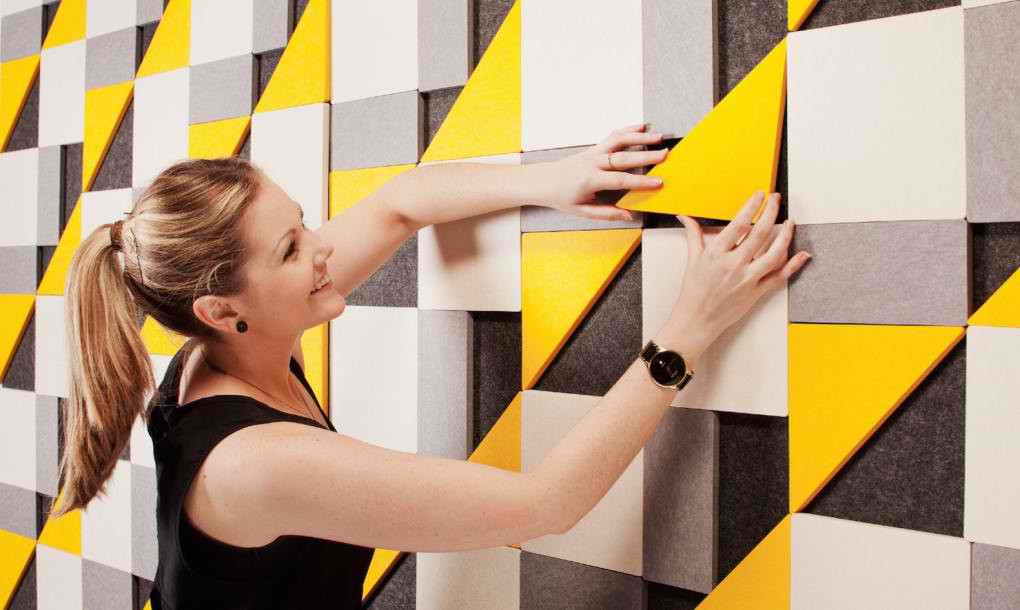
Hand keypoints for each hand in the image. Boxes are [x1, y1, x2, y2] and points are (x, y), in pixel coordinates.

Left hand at [540, 124, 667, 220]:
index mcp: (590, 180)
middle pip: (623, 157)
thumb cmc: (563, 198)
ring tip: (659, 137)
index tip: (658, 182)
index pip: (620, 179)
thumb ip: (607, 213)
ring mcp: (594, 152)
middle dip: (646, 155)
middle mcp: (593, 162)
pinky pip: (613, 137)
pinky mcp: (594, 148)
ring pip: (619, 141)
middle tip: (665, 155)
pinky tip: (642, 126)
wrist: (544, 181)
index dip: (640, 181)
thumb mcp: (582, 211)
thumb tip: (629, 215)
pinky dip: (628, 130)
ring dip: (639, 137)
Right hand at [667, 191, 811, 346]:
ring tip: (790, 222)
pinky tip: (803, 255)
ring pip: (774, 253)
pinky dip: (794, 265)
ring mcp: (747, 279)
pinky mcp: (756, 293)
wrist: (696, 320)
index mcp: (717, 254)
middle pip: (760, 233)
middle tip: (776, 199)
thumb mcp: (692, 260)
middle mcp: (734, 265)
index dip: (751, 207)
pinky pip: (779, 277)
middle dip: (771, 212)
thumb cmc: (693, 292)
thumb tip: (685, 217)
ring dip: (786, 235)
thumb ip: (693, 235)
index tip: (759, 195)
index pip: (738, 224)